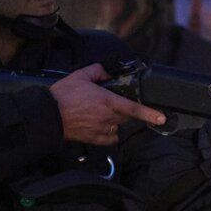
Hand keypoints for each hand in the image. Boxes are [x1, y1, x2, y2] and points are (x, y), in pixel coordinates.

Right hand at [49, 64, 166, 145]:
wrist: (48, 116)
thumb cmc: (63, 96)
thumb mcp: (80, 75)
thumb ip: (97, 71)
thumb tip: (106, 73)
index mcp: (107, 101)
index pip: (133, 108)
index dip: (150, 113)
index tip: (162, 117)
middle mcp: (107, 117)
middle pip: (126, 116)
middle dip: (123, 110)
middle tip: (109, 103)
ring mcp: (102, 130)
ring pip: (119, 127)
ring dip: (115, 121)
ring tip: (99, 113)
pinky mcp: (95, 139)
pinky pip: (110, 138)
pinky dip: (109, 132)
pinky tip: (99, 125)